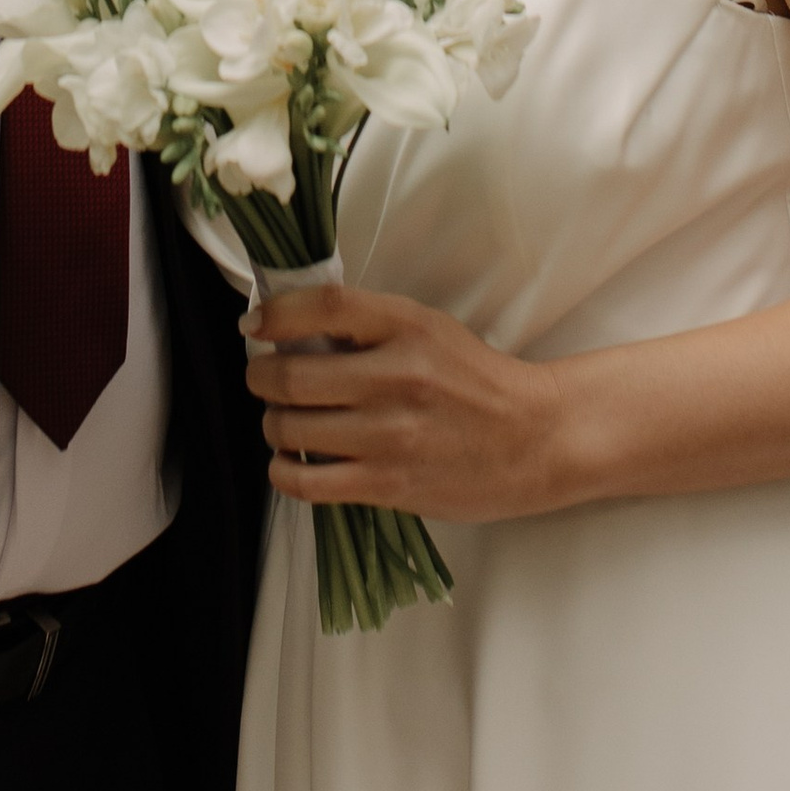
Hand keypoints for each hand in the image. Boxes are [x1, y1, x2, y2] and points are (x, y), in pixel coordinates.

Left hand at [246, 283, 566, 525]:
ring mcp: (391, 434)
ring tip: (284, 422)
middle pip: (291, 374)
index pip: (322, 306)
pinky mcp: (389, 484)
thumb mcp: (429, 330)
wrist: (534, 440)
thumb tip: (292, 331)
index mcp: (408, 326)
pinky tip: (291, 463)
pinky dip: (284, 472)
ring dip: (273, 425)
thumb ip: (370, 326)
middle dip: (262, 378)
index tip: (256, 324)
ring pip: (291, 429)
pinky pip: (308, 483)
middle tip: (265, 379)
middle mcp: (396, 376)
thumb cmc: (477, 382)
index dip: (275, 313)